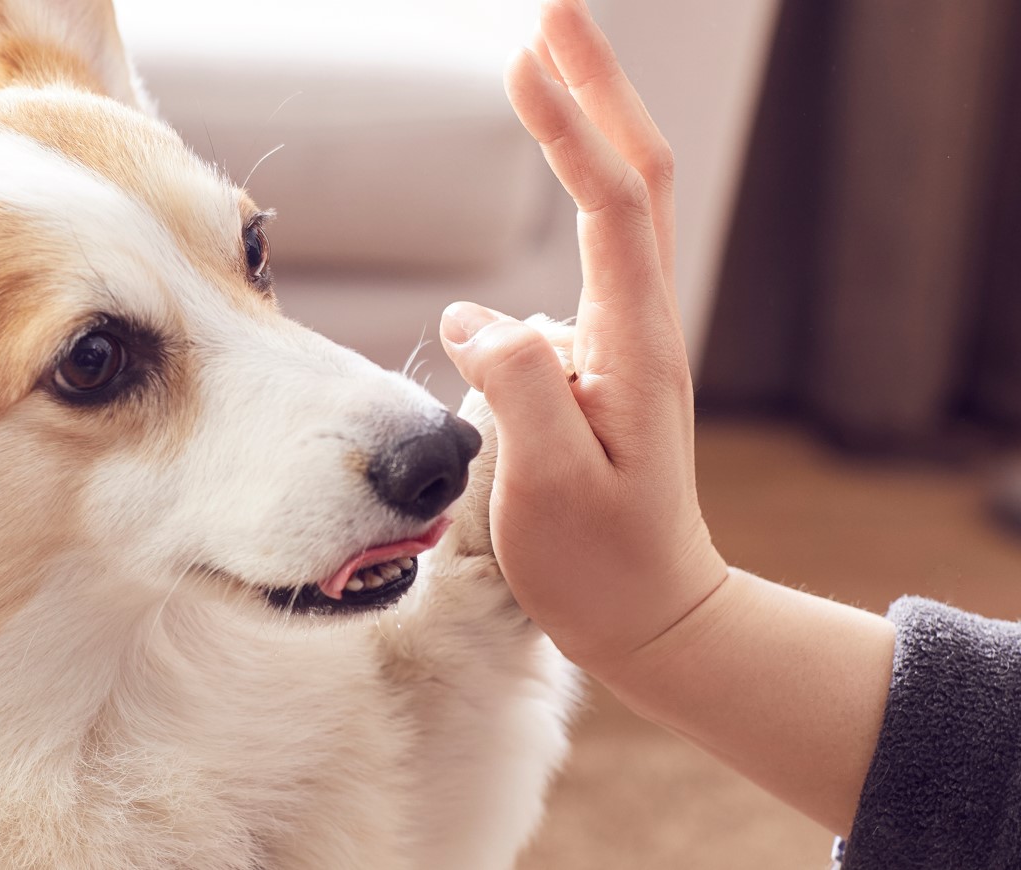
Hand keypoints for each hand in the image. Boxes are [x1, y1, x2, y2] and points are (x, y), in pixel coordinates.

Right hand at [439, 0, 726, 678]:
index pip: (612, 207)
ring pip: (613, 213)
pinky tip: (519, 222)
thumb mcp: (552, 485)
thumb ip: (520, 390)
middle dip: (597, 91)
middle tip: (550, 16)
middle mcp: (639, 326)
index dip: (569, 127)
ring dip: (581, 133)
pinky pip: (573, 266)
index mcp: (636, 344)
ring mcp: (620, 339)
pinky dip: (559, 207)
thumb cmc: (602, 560)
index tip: (522, 57)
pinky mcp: (593, 360)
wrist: (650, 611)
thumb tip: (479, 315)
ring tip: (535, 68)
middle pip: (634, 180)